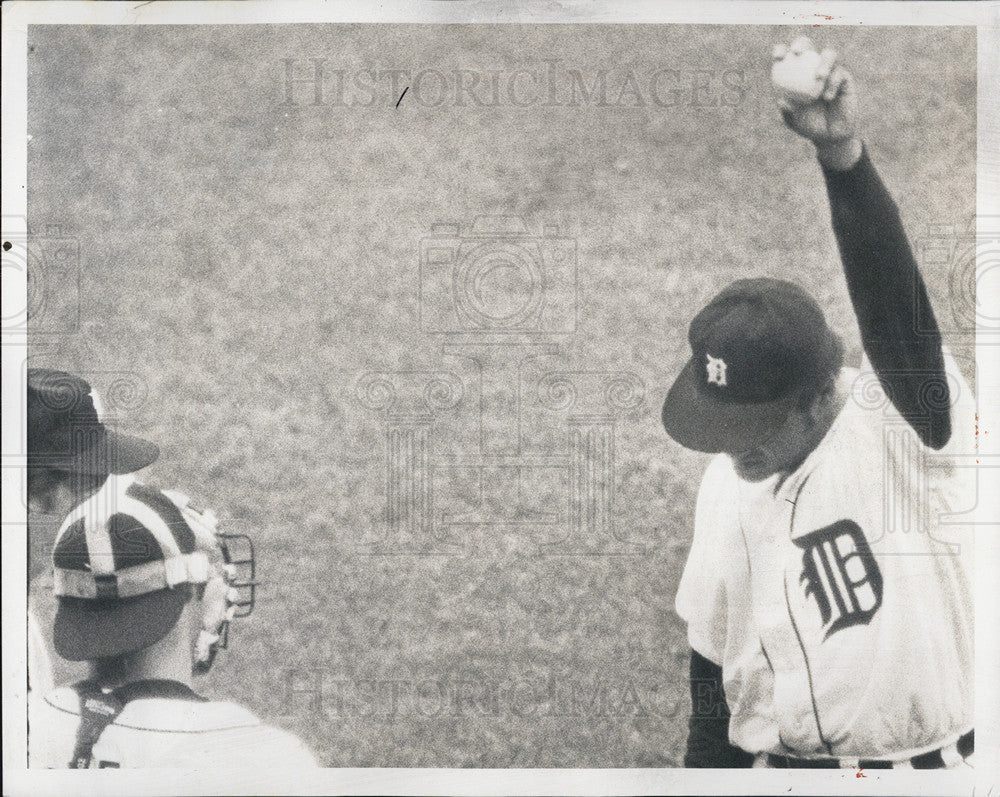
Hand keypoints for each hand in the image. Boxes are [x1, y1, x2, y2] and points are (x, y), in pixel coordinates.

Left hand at [772, 37, 861, 168]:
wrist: (829, 136)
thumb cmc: (808, 125)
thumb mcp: (795, 121)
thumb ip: (788, 111)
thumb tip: (782, 101)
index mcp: (795, 73)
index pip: (787, 56)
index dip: (781, 50)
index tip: (778, 57)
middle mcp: (812, 67)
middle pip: (808, 45)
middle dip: (801, 43)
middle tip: (797, 52)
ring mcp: (830, 70)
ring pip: (829, 54)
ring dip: (824, 62)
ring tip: (820, 76)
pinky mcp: (845, 78)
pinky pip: (840, 74)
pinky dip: (833, 84)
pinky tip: (828, 97)